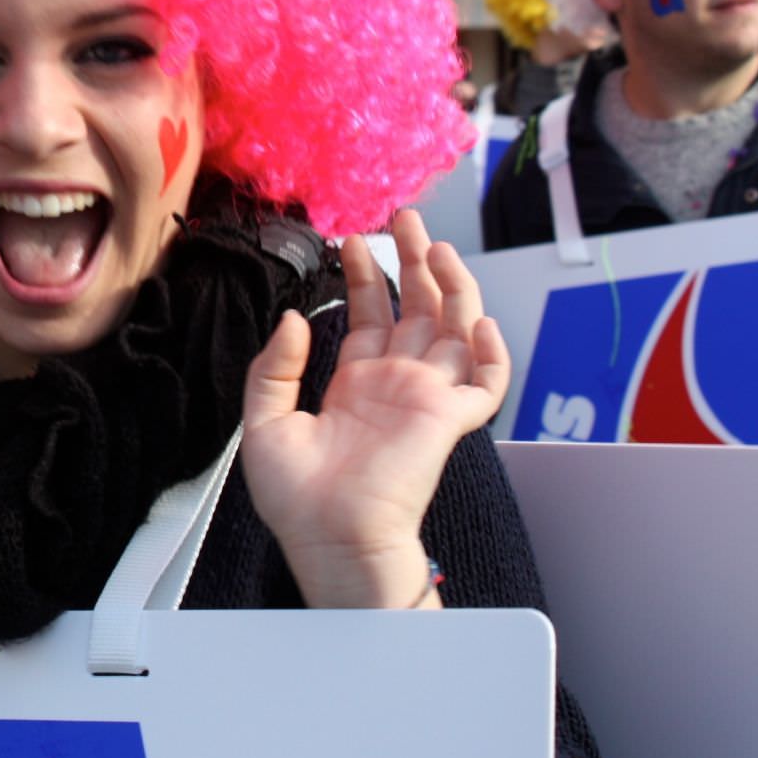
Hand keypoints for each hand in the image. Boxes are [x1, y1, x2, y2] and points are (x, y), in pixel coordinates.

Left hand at [239, 209, 510, 607]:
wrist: (326, 538)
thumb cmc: (296, 497)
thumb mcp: (265, 420)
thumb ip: (276, 366)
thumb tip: (293, 317)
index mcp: (356, 384)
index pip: (370, 315)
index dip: (367, 276)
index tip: (354, 240)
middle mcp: (395, 384)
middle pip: (417, 309)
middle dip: (414, 262)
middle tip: (405, 220)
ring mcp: (426, 399)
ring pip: (454, 329)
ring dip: (451, 286)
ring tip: (435, 244)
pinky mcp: (448, 420)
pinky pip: (487, 382)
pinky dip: (492, 351)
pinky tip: (477, 316)